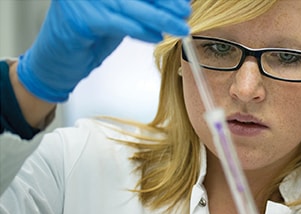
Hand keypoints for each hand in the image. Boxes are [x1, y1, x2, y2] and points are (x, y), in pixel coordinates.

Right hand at [17, 0, 190, 102]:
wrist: (57, 62)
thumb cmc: (87, 37)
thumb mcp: (117, 15)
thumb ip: (139, 7)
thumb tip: (171, 6)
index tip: (182, 1)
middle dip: (164, 3)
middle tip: (185, 12)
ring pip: (131, 6)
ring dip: (160, 18)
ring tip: (179, 27)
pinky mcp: (80, 19)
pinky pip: (119, 24)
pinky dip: (141, 31)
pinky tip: (157, 37)